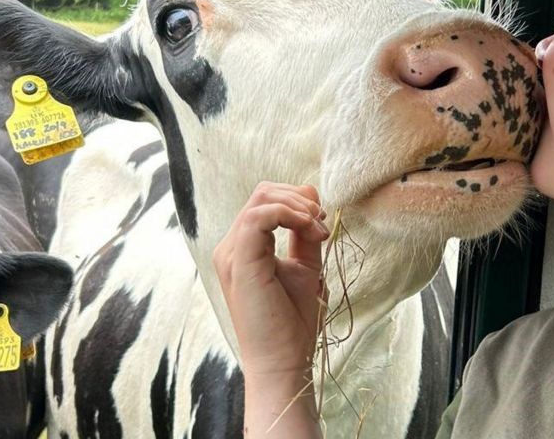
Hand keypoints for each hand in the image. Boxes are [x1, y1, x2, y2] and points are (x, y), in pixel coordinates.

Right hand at [213, 181, 329, 377]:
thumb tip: (311, 192)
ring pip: (262, 198)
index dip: (298, 201)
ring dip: (298, 206)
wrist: (283, 362)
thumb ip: (306, 233)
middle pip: (263, 192)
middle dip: (300, 199)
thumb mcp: (305, 266)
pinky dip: (289, 214)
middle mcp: (231, 247)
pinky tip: (309, 230)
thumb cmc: (292, 322)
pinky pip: (259, 216)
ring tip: (319, 229)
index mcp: (244, 248)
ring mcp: (231, 253)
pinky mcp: (239, 261)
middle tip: (322, 223)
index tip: (323, 224)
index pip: (266, 201)